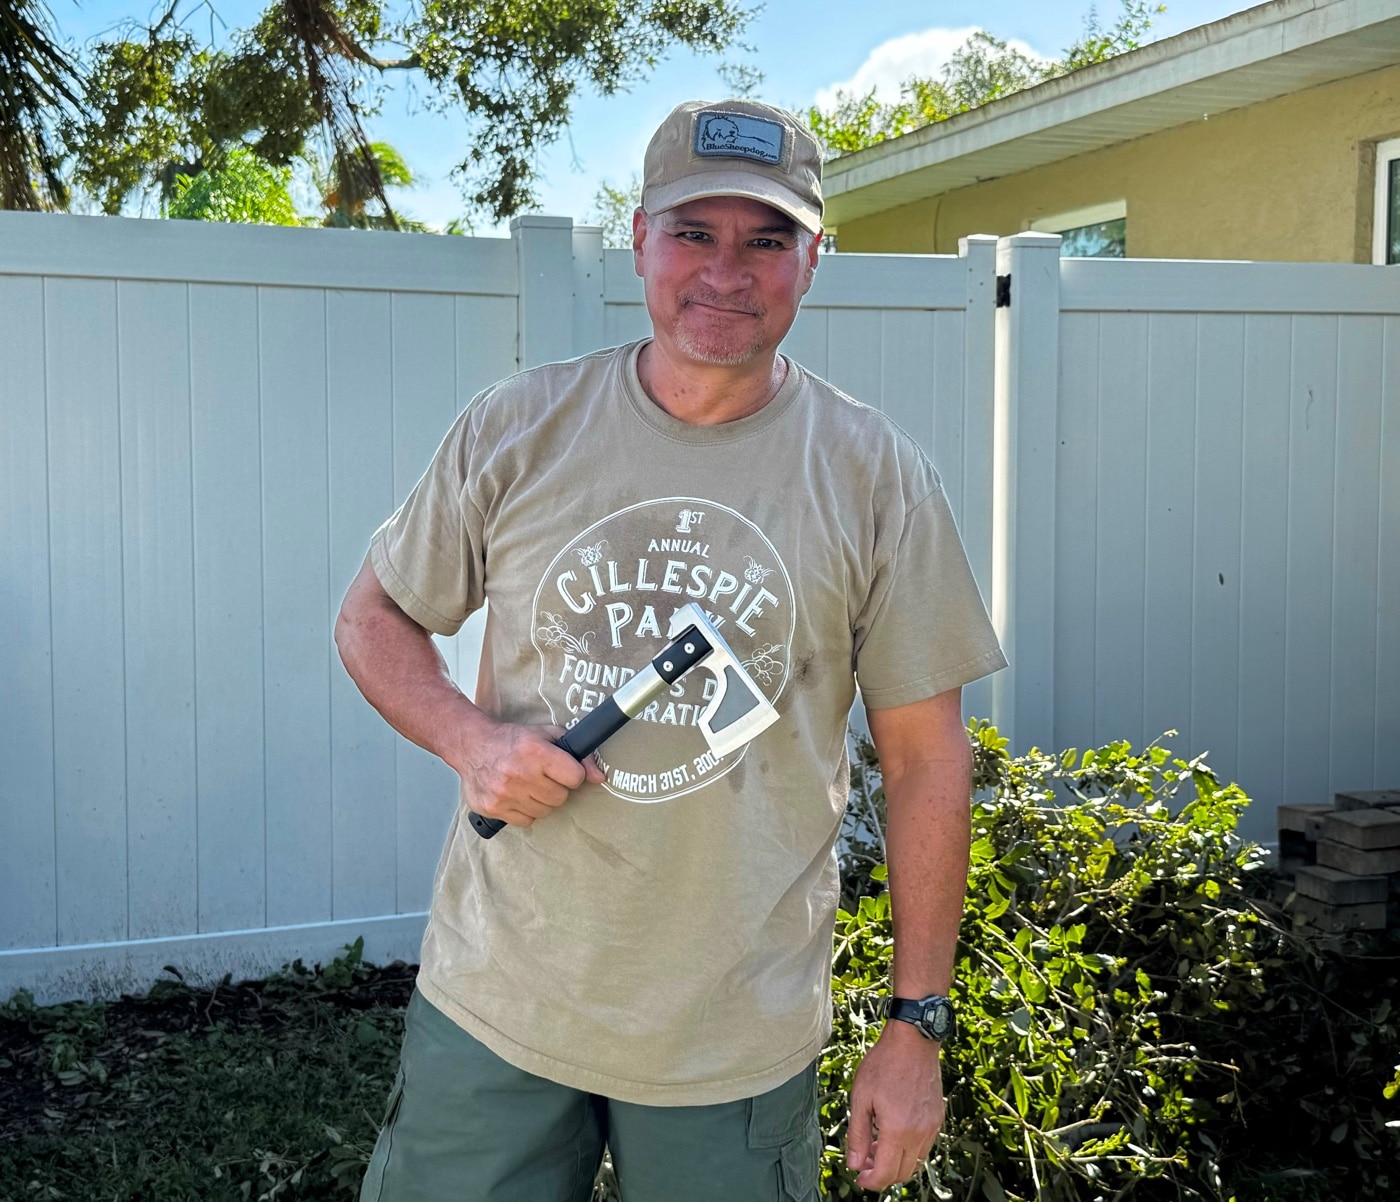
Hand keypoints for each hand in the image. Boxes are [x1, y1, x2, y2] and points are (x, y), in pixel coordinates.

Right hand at [454, 719, 604, 828]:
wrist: (472, 746)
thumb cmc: (511, 740)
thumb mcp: (547, 735)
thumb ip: (577, 754)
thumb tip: (599, 776)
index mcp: (535, 751)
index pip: (575, 777)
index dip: (571, 774)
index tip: (562, 770)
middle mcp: (520, 774)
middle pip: (561, 797)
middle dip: (556, 788)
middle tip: (541, 776)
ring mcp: (505, 794)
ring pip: (545, 811)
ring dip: (541, 800)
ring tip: (528, 784)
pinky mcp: (494, 808)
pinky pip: (526, 821)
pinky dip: (525, 811)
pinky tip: (517, 795)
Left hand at [846, 1020, 944, 1191]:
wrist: (913, 1041)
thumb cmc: (884, 1064)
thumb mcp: (861, 1097)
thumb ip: (858, 1135)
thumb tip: (855, 1164)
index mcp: (898, 1130)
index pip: (886, 1174)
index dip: (871, 1182)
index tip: (859, 1178)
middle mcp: (919, 1133)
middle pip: (902, 1173)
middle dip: (882, 1174)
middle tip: (864, 1163)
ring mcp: (931, 1127)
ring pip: (914, 1161)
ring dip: (895, 1162)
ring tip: (875, 1145)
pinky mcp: (937, 1119)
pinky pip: (923, 1146)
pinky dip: (907, 1149)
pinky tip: (892, 1133)